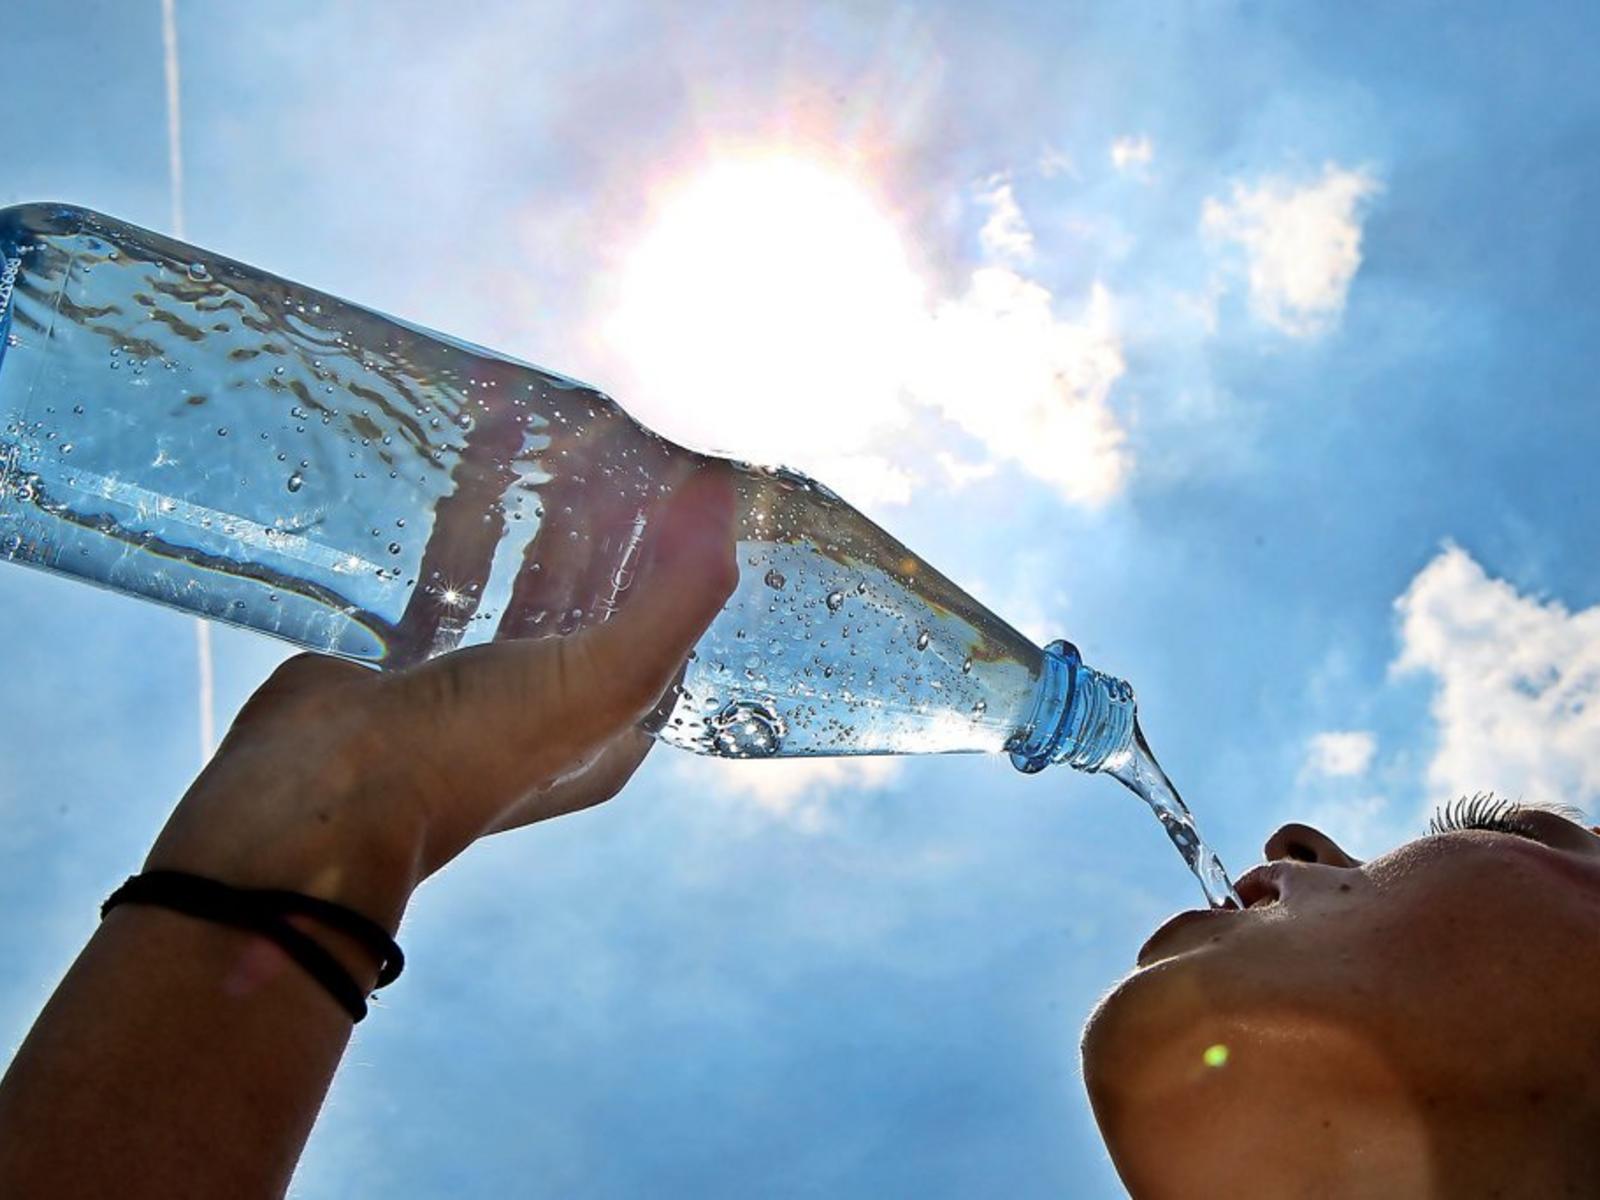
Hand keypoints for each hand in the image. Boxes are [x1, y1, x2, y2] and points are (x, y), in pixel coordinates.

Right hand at [143, 466, 738, 929]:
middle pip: (594, 593)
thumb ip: (681, 593)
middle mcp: (548, 711)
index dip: (675, 546)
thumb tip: (724, 494)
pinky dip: (459, 521)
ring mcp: (474, 688)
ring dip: (534, 509)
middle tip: (606, 437)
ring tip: (541, 432)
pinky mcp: (407, 660)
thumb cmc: (473, 751)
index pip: (665, 620)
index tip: (672, 470)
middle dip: (606, 517)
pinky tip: (466, 464)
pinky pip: (444, 574)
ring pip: (520, 578)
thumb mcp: (606, 678)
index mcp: (610, 728)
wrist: (319, 798)